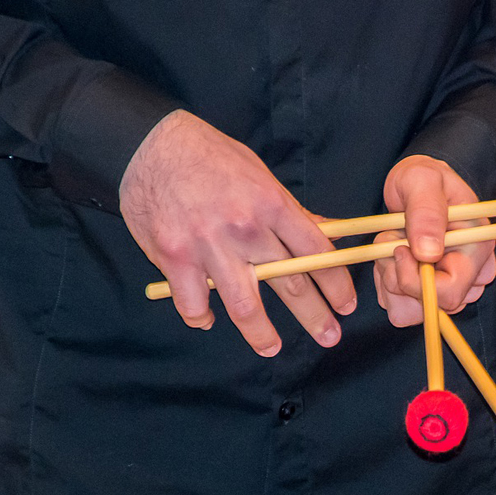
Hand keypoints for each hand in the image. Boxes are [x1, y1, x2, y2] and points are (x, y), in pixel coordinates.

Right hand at [120, 110, 355, 355]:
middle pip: (289, 283)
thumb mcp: (258, 174)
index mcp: (270, 204)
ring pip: (244, 306)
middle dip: (315, 315)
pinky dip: (202, 317)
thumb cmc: (209, 157)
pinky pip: (194, 304)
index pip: (315, 251)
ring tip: (271, 347)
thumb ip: (289, 210)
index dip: (335, 283)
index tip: (346, 303)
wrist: (150, 147)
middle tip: (329, 336)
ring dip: (261, 334)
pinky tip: (208, 321)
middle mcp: (244, 228)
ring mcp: (209, 247)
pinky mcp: (175, 260)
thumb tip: (324, 234)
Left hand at [372, 155, 495, 326]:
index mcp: (476, 249)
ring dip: (389, 280)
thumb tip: (428, 253)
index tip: (399, 249)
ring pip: (409, 312)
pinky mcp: (426, 293)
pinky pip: (398, 309)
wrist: (417, 185)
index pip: (450, 293)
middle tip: (393, 240)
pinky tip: (390, 258)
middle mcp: (467, 275)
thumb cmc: (424, 178)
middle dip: (398, 277)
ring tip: (392, 245)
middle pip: (429, 306)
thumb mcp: (423, 180)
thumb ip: (427, 212)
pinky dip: (385, 285)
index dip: (417, 281)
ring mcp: (448, 287)